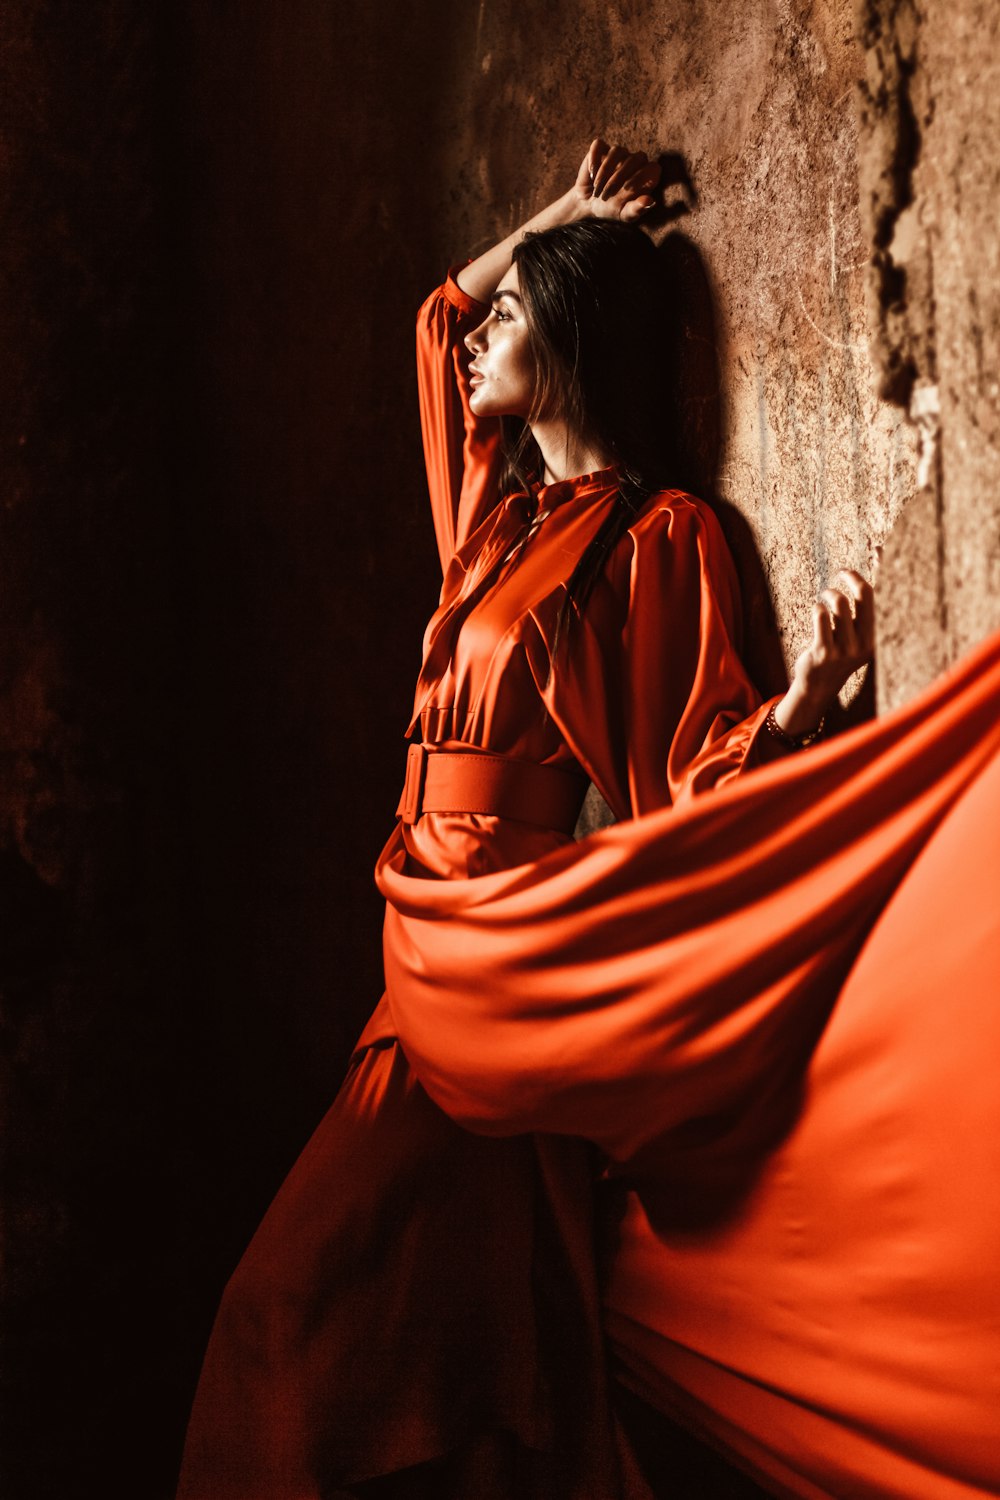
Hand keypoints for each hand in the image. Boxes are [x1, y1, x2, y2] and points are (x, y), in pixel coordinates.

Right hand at [573, 138, 659, 222]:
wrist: (589, 205)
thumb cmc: (612, 209)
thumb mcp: (624, 214)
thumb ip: (637, 209)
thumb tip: (649, 200)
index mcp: (645, 176)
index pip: (653, 168)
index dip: (643, 176)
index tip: (628, 190)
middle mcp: (634, 161)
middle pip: (636, 158)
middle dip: (620, 176)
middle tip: (607, 194)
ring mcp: (618, 154)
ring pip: (617, 150)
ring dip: (605, 171)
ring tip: (597, 190)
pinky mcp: (600, 150)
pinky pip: (599, 145)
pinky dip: (594, 159)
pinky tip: (591, 175)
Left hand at [774, 571, 875, 736]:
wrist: (818, 686)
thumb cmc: (837, 651)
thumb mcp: (854, 633)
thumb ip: (859, 609)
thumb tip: (862, 579)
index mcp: (876, 636)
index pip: (883, 597)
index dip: (882, 571)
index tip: (880, 549)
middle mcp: (865, 642)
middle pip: (864, 594)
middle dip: (852, 576)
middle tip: (841, 572)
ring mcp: (845, 648)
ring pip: (840, 603)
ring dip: (829, 593)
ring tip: (825, 598)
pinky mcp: (824, 652)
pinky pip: (820, 616)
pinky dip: (817, 607)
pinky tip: (816, 611)